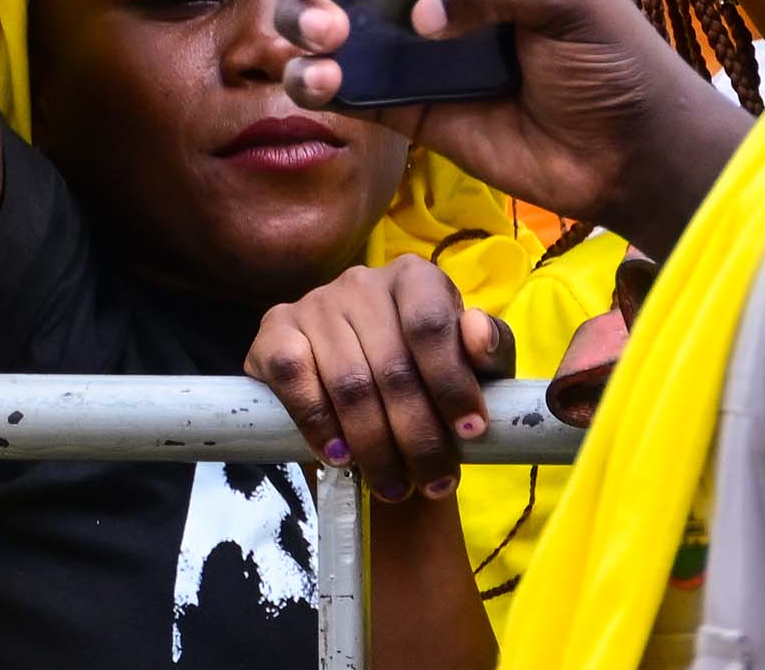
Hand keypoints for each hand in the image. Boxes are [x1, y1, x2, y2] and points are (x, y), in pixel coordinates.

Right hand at [247, 253, 509, 499]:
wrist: (367, 392)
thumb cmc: (429, 378)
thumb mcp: (474, 366)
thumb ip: (490, 350)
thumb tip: (477, 333)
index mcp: (414, 278)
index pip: (430, 324)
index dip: (451, 383)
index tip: (470, 433)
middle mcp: (361, 281)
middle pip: (391, 366)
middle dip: (419, 436)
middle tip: (434, 483)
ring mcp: (314, 303)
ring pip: (348, 383)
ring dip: (374, 446)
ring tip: (394, 486)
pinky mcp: (274, 329)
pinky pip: (294, 377)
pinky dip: (318, 423)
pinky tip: (339, 455)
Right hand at [259, 0, 749, 247]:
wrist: (631, 157)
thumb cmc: (615, 56)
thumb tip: (419, 13)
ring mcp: (405, 42)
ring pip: (318, 12)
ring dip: (299, 15)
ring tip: (327, 33)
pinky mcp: (399, 103)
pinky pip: (335, 84)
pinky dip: (311, 79)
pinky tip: (322, 81)